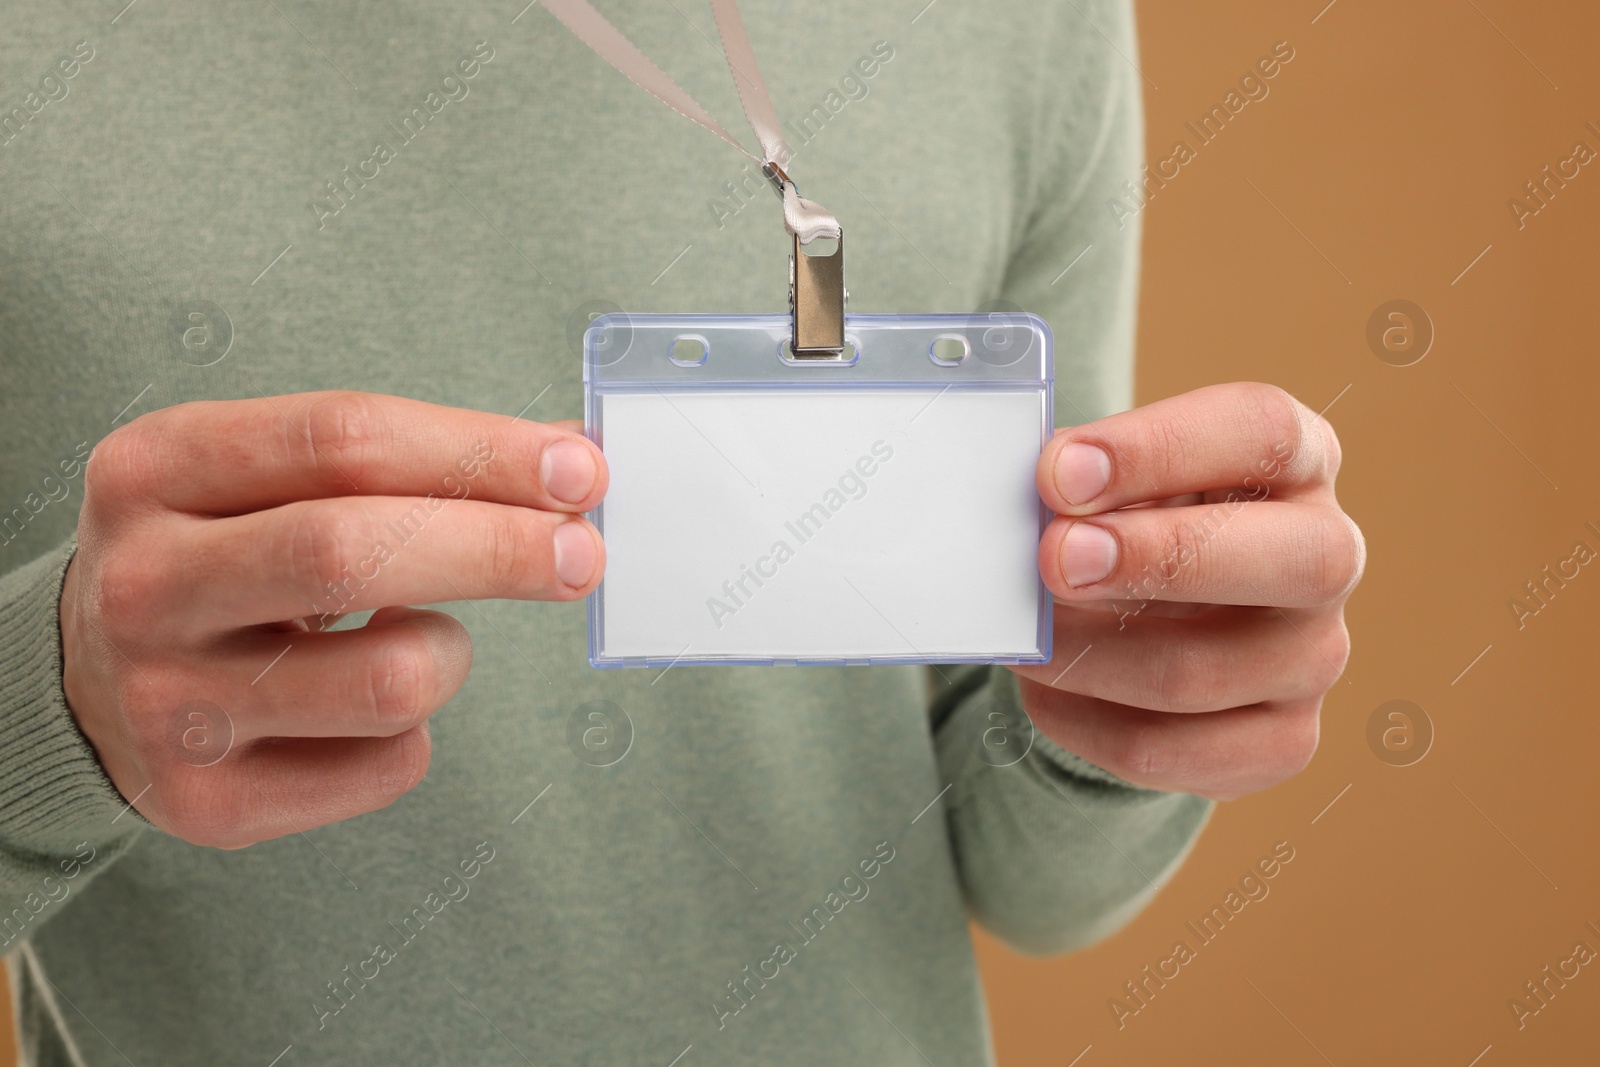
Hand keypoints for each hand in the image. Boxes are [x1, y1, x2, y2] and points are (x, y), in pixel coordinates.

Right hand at [60, 391, 606, 846]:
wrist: (86, 682)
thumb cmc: (216, 556)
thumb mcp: (263, 477)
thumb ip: (402, 461)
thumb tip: (564, 461)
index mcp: (159, 470)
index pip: (341, 439)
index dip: (478, 452)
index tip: (575, 469)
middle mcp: (150, 585)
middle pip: (353, 551)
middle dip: (499, 550)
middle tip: (583, 555)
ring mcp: (172, 704)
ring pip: (391, 680)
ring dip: (450, 655)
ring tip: (422, 639)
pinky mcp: (211, 802)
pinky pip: (389, 766)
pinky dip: (417, 731)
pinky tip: (367, 704)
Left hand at [1012, 383, 1362, 799]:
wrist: (1139, 616)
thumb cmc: (1124, 518)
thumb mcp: (1112, 477)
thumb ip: (1079, 480)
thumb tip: (1033, 505)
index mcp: (1296, 459)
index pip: (1262, 431)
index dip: (1158, 449)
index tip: (1059, 472)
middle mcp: (1327, 556)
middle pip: (1296, 560)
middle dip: (1160, 560)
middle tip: (1054, 559)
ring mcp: (1313, 658)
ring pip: (1204, 673)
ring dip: (1091, 655)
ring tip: (1025, 635)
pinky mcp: (1279, 742)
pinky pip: (1167, 750)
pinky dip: (1083, 722)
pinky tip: (1044, 687)